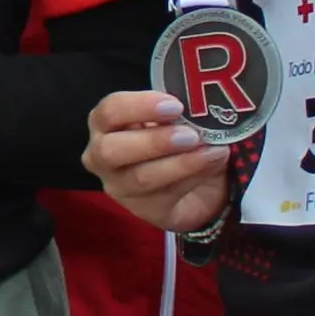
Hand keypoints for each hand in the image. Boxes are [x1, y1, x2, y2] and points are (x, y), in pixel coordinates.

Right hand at [85, 87, 231, 233]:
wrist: (190, 185)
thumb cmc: (173, 140)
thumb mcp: (173, 121)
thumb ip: (178, 114)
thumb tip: (202, 108)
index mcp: (105, 124)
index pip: (109, 111)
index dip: (139, 107)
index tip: (175, 106)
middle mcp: (101, 156)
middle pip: (111, 150)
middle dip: (154, 141)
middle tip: (191, 135)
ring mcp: (119, 186)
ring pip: (140, 177)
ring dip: (179, 163)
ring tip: (210, 151)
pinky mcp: (142, 209)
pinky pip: (165, 195)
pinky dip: (193, 177)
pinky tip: (213, 164)